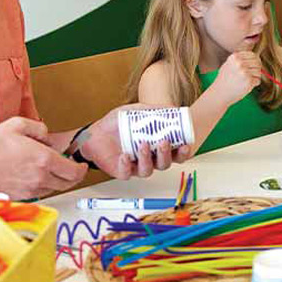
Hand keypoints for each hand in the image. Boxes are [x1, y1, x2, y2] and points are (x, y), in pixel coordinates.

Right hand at [0, 117, 86, 199]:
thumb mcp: (17, 125)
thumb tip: (46, 136)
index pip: (73, 170)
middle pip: (67, 183)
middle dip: (74, 176)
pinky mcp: (21, 196)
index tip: (82, 165)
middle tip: (73, 169)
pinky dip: (44, 186)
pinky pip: (40, 193)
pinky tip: (38, 176)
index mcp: (43, 159)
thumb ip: (38, 128)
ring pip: (54, 189)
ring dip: (59, 181)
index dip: (81, 169)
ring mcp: (30, 190)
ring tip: (54, 170)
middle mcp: (39, 178)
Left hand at [79, 104, 193, 179]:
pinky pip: (127, 173)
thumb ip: (153, 110)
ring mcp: (136, 166)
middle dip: (166, 155)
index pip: (175, 154)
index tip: (186, 144)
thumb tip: (171, 108)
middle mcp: (149, 159)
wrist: (95, 132)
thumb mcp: (137, 111)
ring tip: (143, 145)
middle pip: (164, 164)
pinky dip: (126, 165)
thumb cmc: (117, 124)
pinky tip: (124, 155)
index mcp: (156, 147)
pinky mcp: (122, 171)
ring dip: (147, 159)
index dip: (183, 152)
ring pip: (148, 170)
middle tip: (163, 142)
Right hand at [213, 51, 261, 104]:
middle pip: (257, 62)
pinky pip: (258, 80)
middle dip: (257, 69)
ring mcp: (244, 72)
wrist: (219, 94)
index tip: (253, 67)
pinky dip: (254, 84)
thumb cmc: (224, 80)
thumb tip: (257, 58)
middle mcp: (240, 63)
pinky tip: (245, 86)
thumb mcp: (229, 64)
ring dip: (255, 77)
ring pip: (259, 72)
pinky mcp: (248, 81)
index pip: (253, 55)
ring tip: (246, 82)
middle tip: (251, 75)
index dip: (255, 61)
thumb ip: (240, 60)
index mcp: (235, 57)